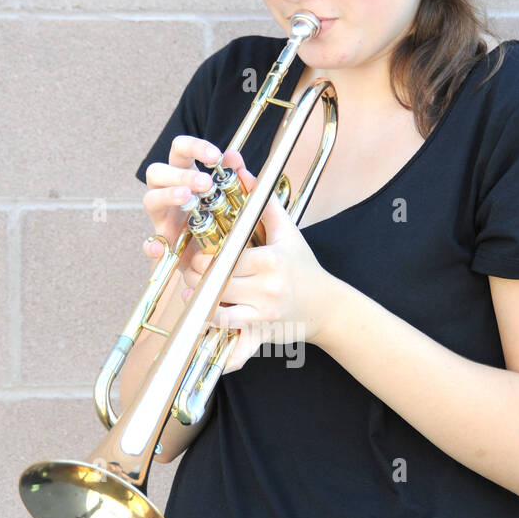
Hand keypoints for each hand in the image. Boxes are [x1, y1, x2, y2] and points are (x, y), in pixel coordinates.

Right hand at [139, 135, 245, 270]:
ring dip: (168, 196)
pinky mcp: (161, 243)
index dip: (194, 147)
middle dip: (181, 175)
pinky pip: (149, 244)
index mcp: (183, 174)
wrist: (214, 254)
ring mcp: (161, 216)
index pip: (179, 149)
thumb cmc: (220, 217)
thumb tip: (234, 156)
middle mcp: (166, 191)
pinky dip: (152, 246)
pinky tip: (162, 249)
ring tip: (189, 200)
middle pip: (157, 170)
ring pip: (150, 199)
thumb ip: (233, 175)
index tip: (215, 156)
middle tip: (206, 183)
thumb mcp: (231, 195)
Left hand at [179, 168, 333, 372]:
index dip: (204, 257)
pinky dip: (217, 339)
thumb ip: (264, 204)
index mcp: (270, 261)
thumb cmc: (303, 266)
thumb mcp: (288, 232)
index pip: (224, 258)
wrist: (327, 306)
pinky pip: (233, 343)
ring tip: (194, 296)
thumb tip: (244, 173)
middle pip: (216, 284)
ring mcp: (264, 315)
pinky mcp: (261, 335)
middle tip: (191, 273)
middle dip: (197, 278)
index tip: (198, 254)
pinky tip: (207, 328)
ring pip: (218, 313)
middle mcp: (267, 289)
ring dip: (201, 306)